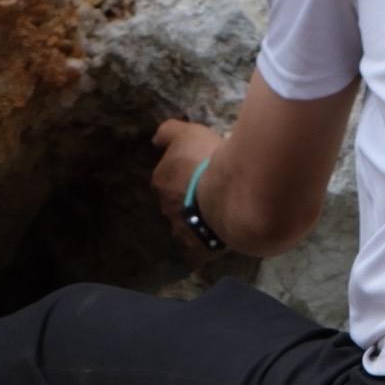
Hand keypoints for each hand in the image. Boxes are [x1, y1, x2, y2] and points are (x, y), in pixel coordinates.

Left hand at [151, 117, 225, 241]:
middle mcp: (165, 208)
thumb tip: (156, 140)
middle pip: (174, 204)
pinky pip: (196, 252)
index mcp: (161, 181)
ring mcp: (179, 232)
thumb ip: (169, 133)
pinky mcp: (195, 252)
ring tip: (216, 217)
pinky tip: (216, 241)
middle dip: (186, 202)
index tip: (199, 173)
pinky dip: (203, 247)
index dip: (183, 176)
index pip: (166, 179)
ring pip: (184, 228)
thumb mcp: (186, 132)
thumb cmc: (206, 160)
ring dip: (195, 224)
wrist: (228, 194)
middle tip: (208, 195)